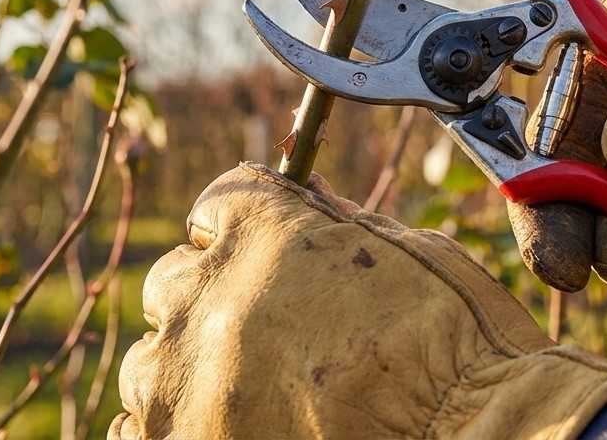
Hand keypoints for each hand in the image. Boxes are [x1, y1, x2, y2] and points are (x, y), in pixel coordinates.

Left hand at [112, 163, 606, 438]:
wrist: (473, 437)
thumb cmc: (459, 345)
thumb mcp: (412, 252)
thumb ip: (339, 219)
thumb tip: (306, 191)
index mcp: (259, 228)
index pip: (216, 205)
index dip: (245, 227)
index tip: (266, 252)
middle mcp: (203, 296)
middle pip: (174, 280)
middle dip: (215, 296)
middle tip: (273, 332)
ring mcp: (180, 382)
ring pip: (150, 359)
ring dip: (192, 364)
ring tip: (256, 391)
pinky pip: (132, 430)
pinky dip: (169, 426)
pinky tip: (223, 427)